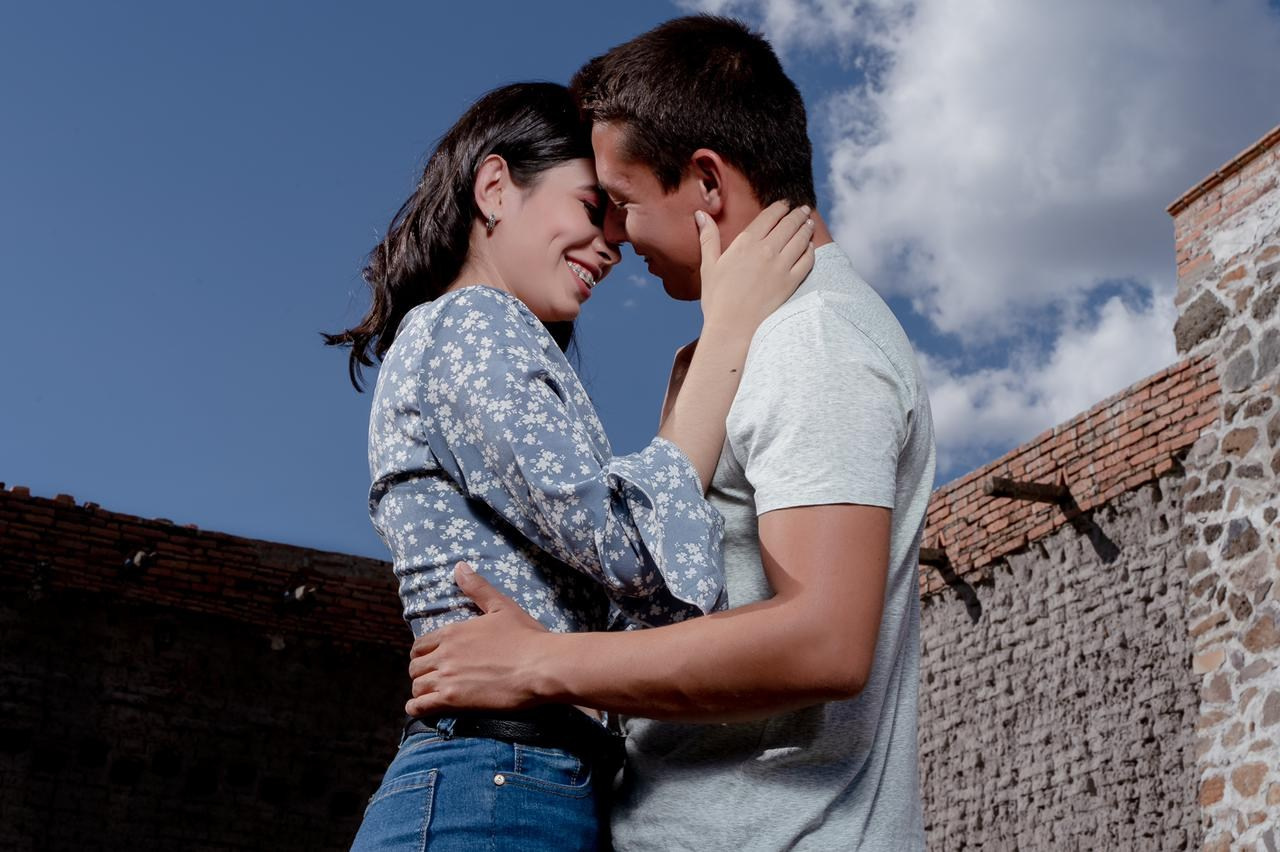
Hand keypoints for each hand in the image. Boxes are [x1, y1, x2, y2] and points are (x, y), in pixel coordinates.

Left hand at [405, 563, 552, 715]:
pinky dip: (417, 708)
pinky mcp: (453, 700)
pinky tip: (421, 709)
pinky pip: (421, 706)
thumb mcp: (502, 606)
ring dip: (420, 691)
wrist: (542, 666)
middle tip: (433, 678)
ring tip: (430, 695)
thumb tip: (459, 566)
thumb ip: (477, 588)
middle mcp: (444, 653)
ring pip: (416, 686)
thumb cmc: (526, 636)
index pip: (420, 645)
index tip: (432, 660)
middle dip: (421, 672)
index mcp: (453, 631)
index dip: (423, 654)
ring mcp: (447, 677)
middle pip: (415, 666)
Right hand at [697, 201, 815, 338]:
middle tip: (804, 209)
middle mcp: (766, 250)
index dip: (780, 207)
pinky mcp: (791, 282)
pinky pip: (806, 261)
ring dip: (806, 228)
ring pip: (800, 239)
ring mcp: (781, 266)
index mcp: (745, 242)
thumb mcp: (709, 266)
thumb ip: (708, 238)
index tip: (785, 204)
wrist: (732, 328)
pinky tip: (810, 248)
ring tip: (809, 223)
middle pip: (788, 224)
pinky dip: (810, 251)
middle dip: (797, 214)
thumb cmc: (716, 299)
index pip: (769, 216)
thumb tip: (701, 214)